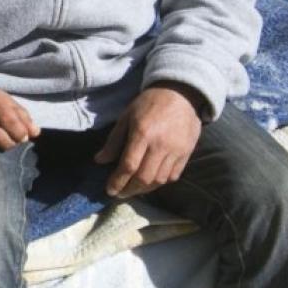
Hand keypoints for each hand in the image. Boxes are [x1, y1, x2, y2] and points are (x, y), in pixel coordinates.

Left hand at [94, 84, 202, 198]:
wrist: (181, 94)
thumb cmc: (149, 103)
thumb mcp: (126, 117)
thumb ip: (114, 140)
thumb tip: (100, 161)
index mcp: (142, 134)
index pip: (128, 165)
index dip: (117, 181)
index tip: (109, 190)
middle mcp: (160, 145)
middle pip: (144, 178)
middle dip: (129, 190)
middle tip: (120, 193)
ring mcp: (176, 150)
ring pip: (159, 180)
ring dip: (144, 189)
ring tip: (134, 189)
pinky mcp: (187, 153)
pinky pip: (173, 176)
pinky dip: (160, 182)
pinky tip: (151, 181)